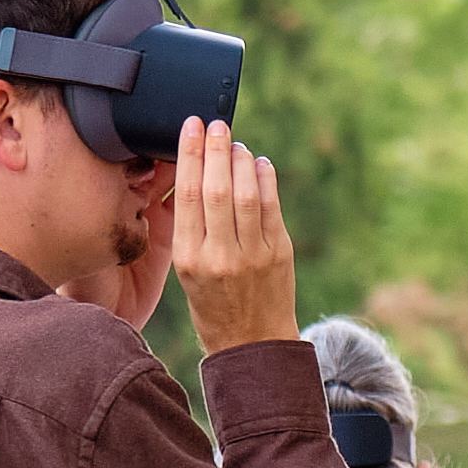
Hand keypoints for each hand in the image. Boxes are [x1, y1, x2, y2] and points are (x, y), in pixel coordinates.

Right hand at [164, 117, 296, 350]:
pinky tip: (259, 164)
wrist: (253, 344)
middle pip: (217, 189)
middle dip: (215, 149)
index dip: (190, 154)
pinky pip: (271, 206)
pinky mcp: (279, 253)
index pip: (187, 195)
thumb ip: (192, 228)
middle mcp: (220, 255)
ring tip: (235, 143)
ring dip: (241, 160)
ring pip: (246, 193)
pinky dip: (265, 179)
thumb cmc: (213, 305)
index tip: (191, 127)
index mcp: (189, 259)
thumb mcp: (187, 272)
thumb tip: (200, 174)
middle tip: (215, 124)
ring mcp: (253, 254)